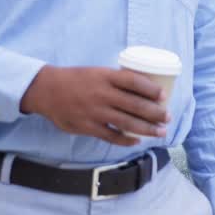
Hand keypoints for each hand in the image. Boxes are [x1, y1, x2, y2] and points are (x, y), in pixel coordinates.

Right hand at [19, 65, 168, 145]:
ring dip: (147, 128)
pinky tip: (137, 141)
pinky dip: (126, 140)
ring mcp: (95, 112)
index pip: (134, 81)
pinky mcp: (88, 127)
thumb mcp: (97, 73)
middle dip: (155, 113)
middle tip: (168, 117)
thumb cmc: (77, 80)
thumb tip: (144, 88)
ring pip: (127, 122)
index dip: (152, 89)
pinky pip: (111, 136)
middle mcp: (102, 94)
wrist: (46, 90)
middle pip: (135, 105)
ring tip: (160, 132)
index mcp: (106, 77)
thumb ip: (117, 81)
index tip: (164, 96)